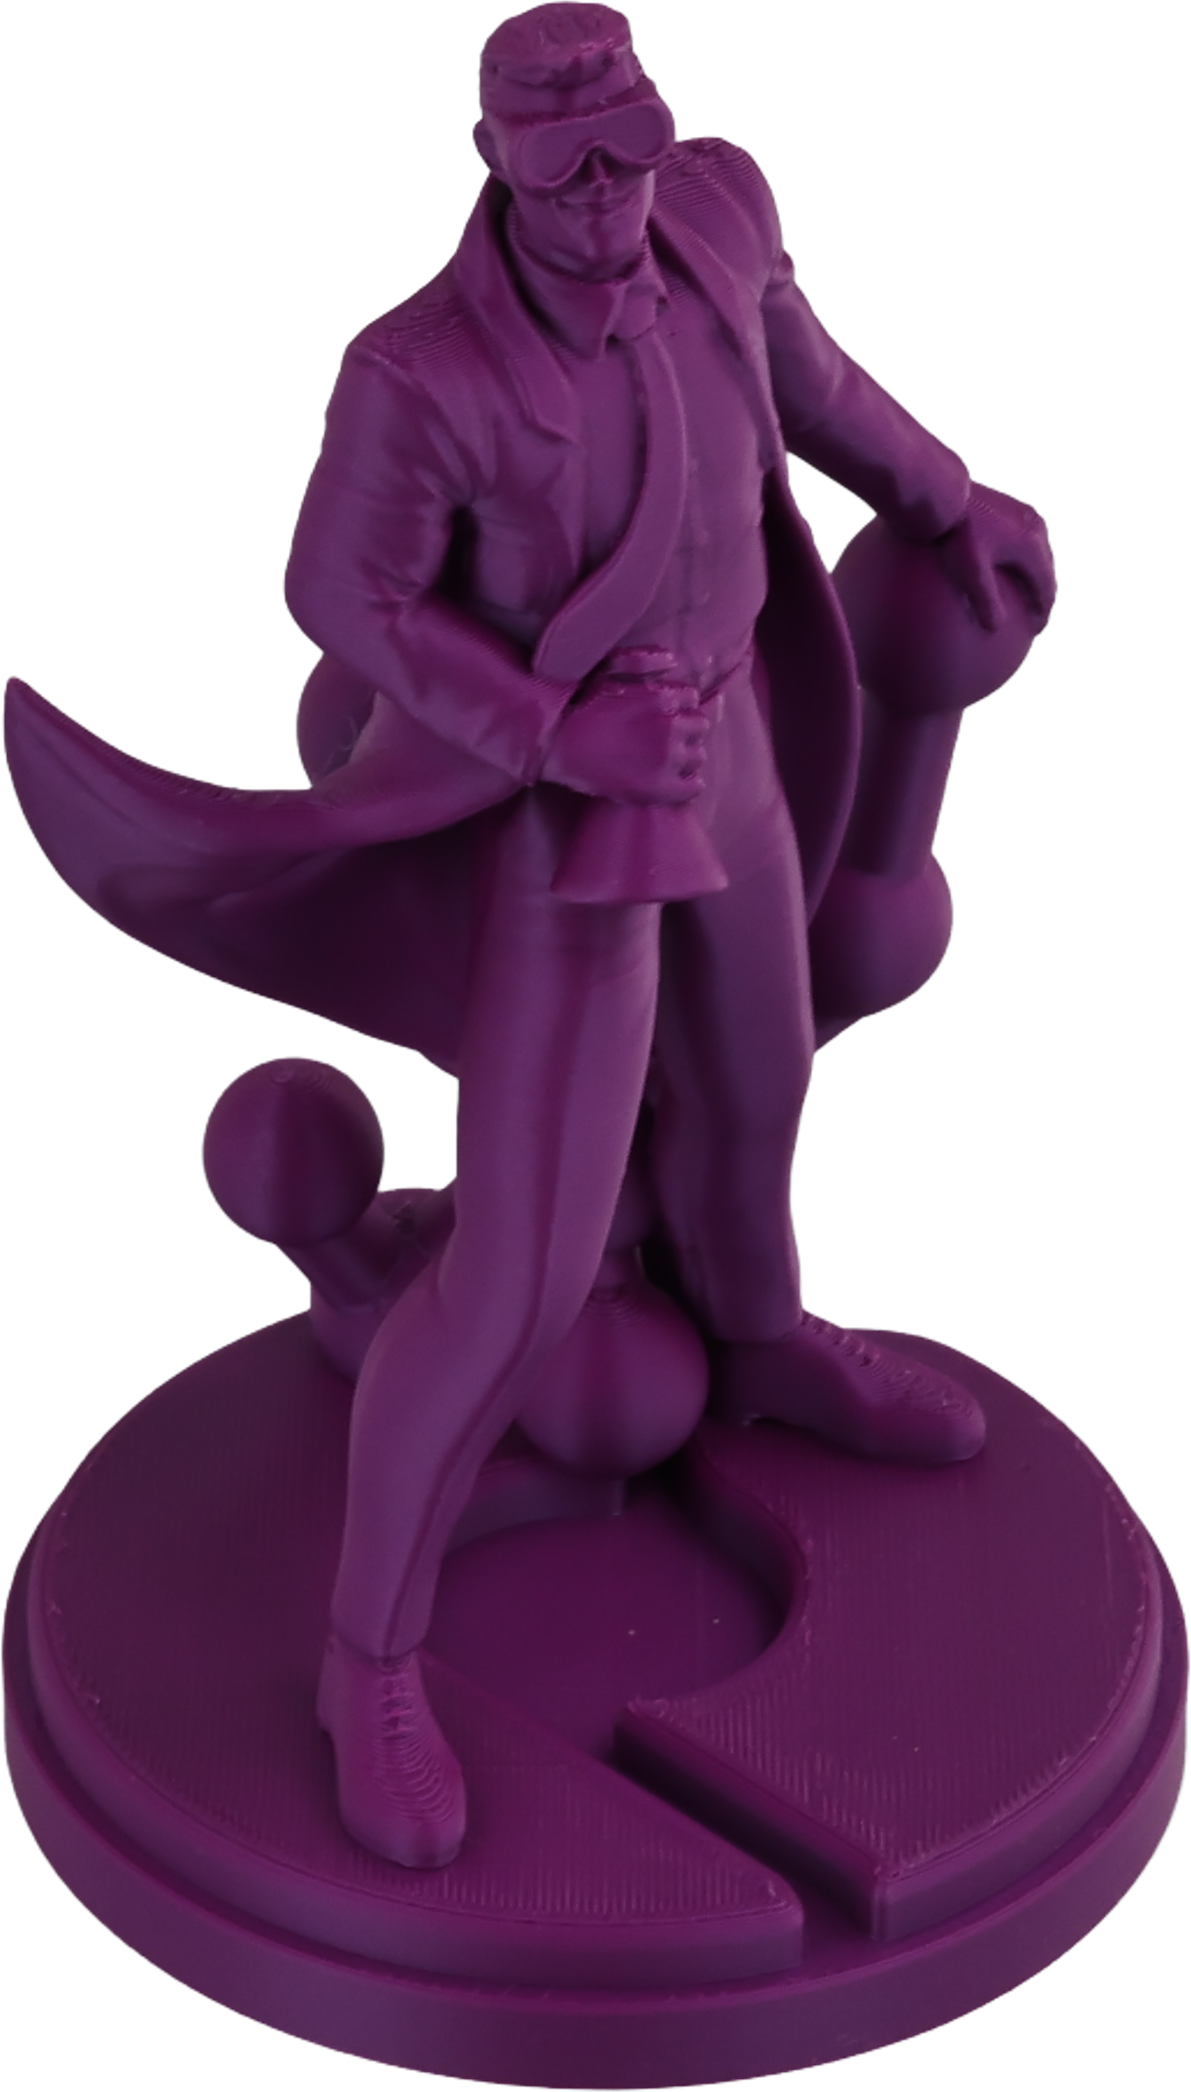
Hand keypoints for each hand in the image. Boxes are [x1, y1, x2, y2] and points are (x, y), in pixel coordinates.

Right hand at [540, 647, 718, 804]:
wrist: (556, 746)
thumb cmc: (578, 704)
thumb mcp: (607, 669)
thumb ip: (642, 660)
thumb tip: (674, 660)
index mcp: (662, 698)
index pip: (691, 699)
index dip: (676, 707)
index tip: (662, 715)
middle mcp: (670, 726)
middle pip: (699, 727)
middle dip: (684, 730)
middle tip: (661, 738)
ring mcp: (667, 759)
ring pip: (698, 756)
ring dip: (685, 756)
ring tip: (662, 760)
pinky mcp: (660, 788)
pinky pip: (693, 787)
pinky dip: (687, 784)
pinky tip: (670, 781)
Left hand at [934, 482, 1057, 634]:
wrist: (942, 491)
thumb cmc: (954, 532)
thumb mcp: (969, 569)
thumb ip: (984, 599)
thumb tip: (994, 628)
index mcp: (1032, 546)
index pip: (1046, 588)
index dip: (1042, 612)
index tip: (1034, 631)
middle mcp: (1036, 528)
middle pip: (1046, 571)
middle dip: (1041, 595)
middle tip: (1031, 617)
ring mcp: (1026, 515)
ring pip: (1038, 555)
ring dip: (1033, 577)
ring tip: (1021, 594)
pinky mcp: (1013, 508)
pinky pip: (1025, 541)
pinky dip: (1021, 560)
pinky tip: (1004, 567)